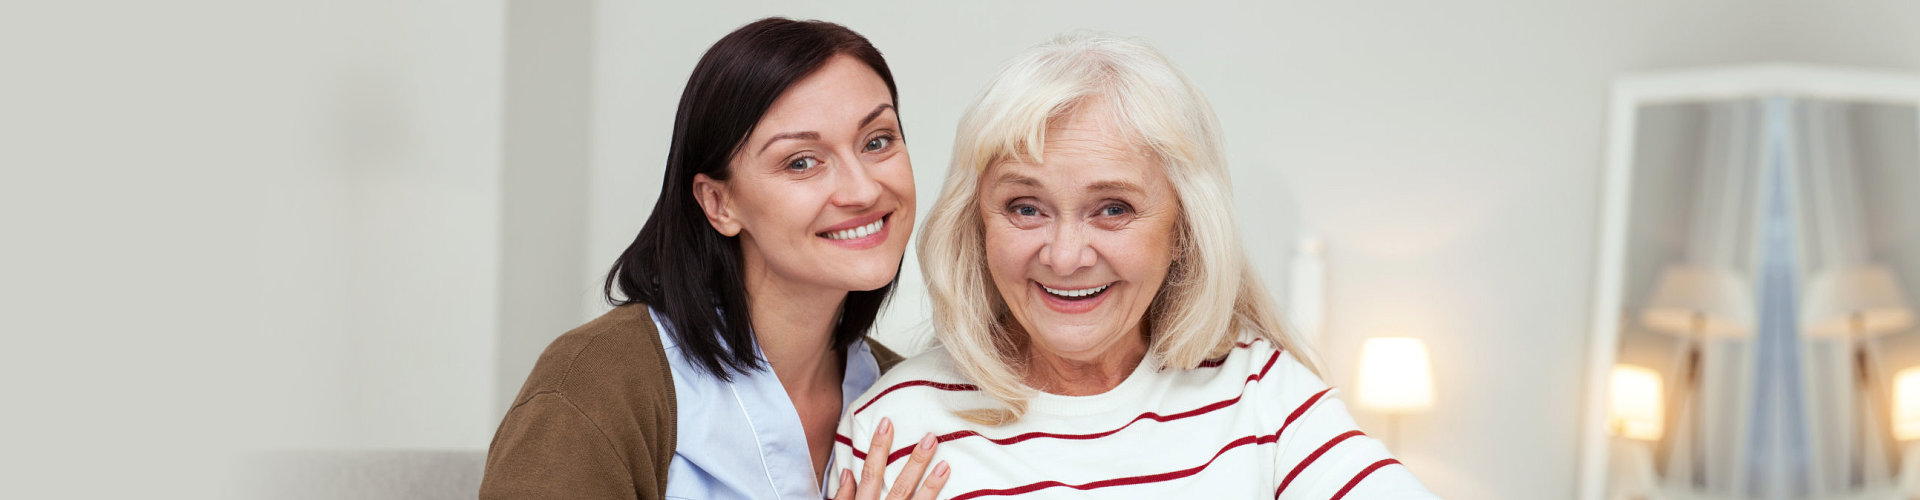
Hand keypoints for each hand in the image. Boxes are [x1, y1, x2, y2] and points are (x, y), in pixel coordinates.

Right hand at [834, 417, 948, 499]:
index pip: (871, 472)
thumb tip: (846, 472)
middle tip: (930, 438)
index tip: (888, 422)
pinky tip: (952, 495)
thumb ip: (842, 497)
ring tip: (945, 465)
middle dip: (916, 462)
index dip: (878, 447)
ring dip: (932, 485)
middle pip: (900, 485)